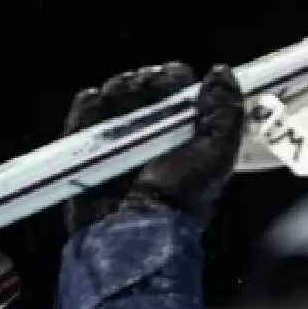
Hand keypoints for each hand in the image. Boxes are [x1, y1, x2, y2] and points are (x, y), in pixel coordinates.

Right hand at [60, 62, 244, 234]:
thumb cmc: (178, 203)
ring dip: (119, 90)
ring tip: (123, 97)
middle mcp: (150, 142)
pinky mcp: (87, 156)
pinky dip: (88, 106)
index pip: (177, 95)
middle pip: (143, 92)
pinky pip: (83, 119)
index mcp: (183, 141)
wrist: (134, 234)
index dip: (175, 81)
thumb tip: (221, 74)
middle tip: (149, 85)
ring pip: (113, 100)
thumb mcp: (215, 156)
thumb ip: (224, 114)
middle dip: (145, 82)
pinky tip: (96, 100)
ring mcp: (116, 147)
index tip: (176, 77)